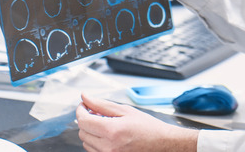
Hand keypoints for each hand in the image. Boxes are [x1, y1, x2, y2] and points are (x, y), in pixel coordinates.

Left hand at [76, 94, 197, 151]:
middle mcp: (108, 147)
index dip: (80, 110)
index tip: (83, 105)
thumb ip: (102, 104)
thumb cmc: (148, 128)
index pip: (83, 120)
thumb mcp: (126, 111)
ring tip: (105, 125)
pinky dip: (96, 143)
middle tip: (97, 113)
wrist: (163, 145)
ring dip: (91, 132)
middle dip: (87, 120)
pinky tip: (108, 136)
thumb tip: (85, 97)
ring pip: (86, 143)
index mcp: (112, 131)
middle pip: (83, 132)